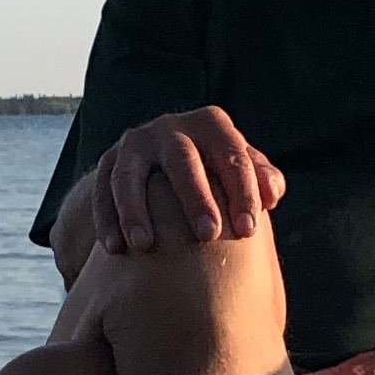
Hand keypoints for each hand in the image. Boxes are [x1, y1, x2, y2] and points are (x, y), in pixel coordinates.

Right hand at [92, 107, 285, 255]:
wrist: (161, 161)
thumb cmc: (215, 171)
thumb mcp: (239, 168)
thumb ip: (262, 178)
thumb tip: (271, 195)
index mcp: (211, 125)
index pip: (232, 156)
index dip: (243, 192)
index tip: (248, 231)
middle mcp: (171, 127)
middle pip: (183, 160)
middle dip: (196, 197)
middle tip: (208, 235)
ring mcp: (136, 143)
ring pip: (130, 175)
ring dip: (135, 210)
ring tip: (144, 246)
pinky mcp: (108, 162)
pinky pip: (103, 190)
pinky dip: (107, 219)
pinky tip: (115, 249)